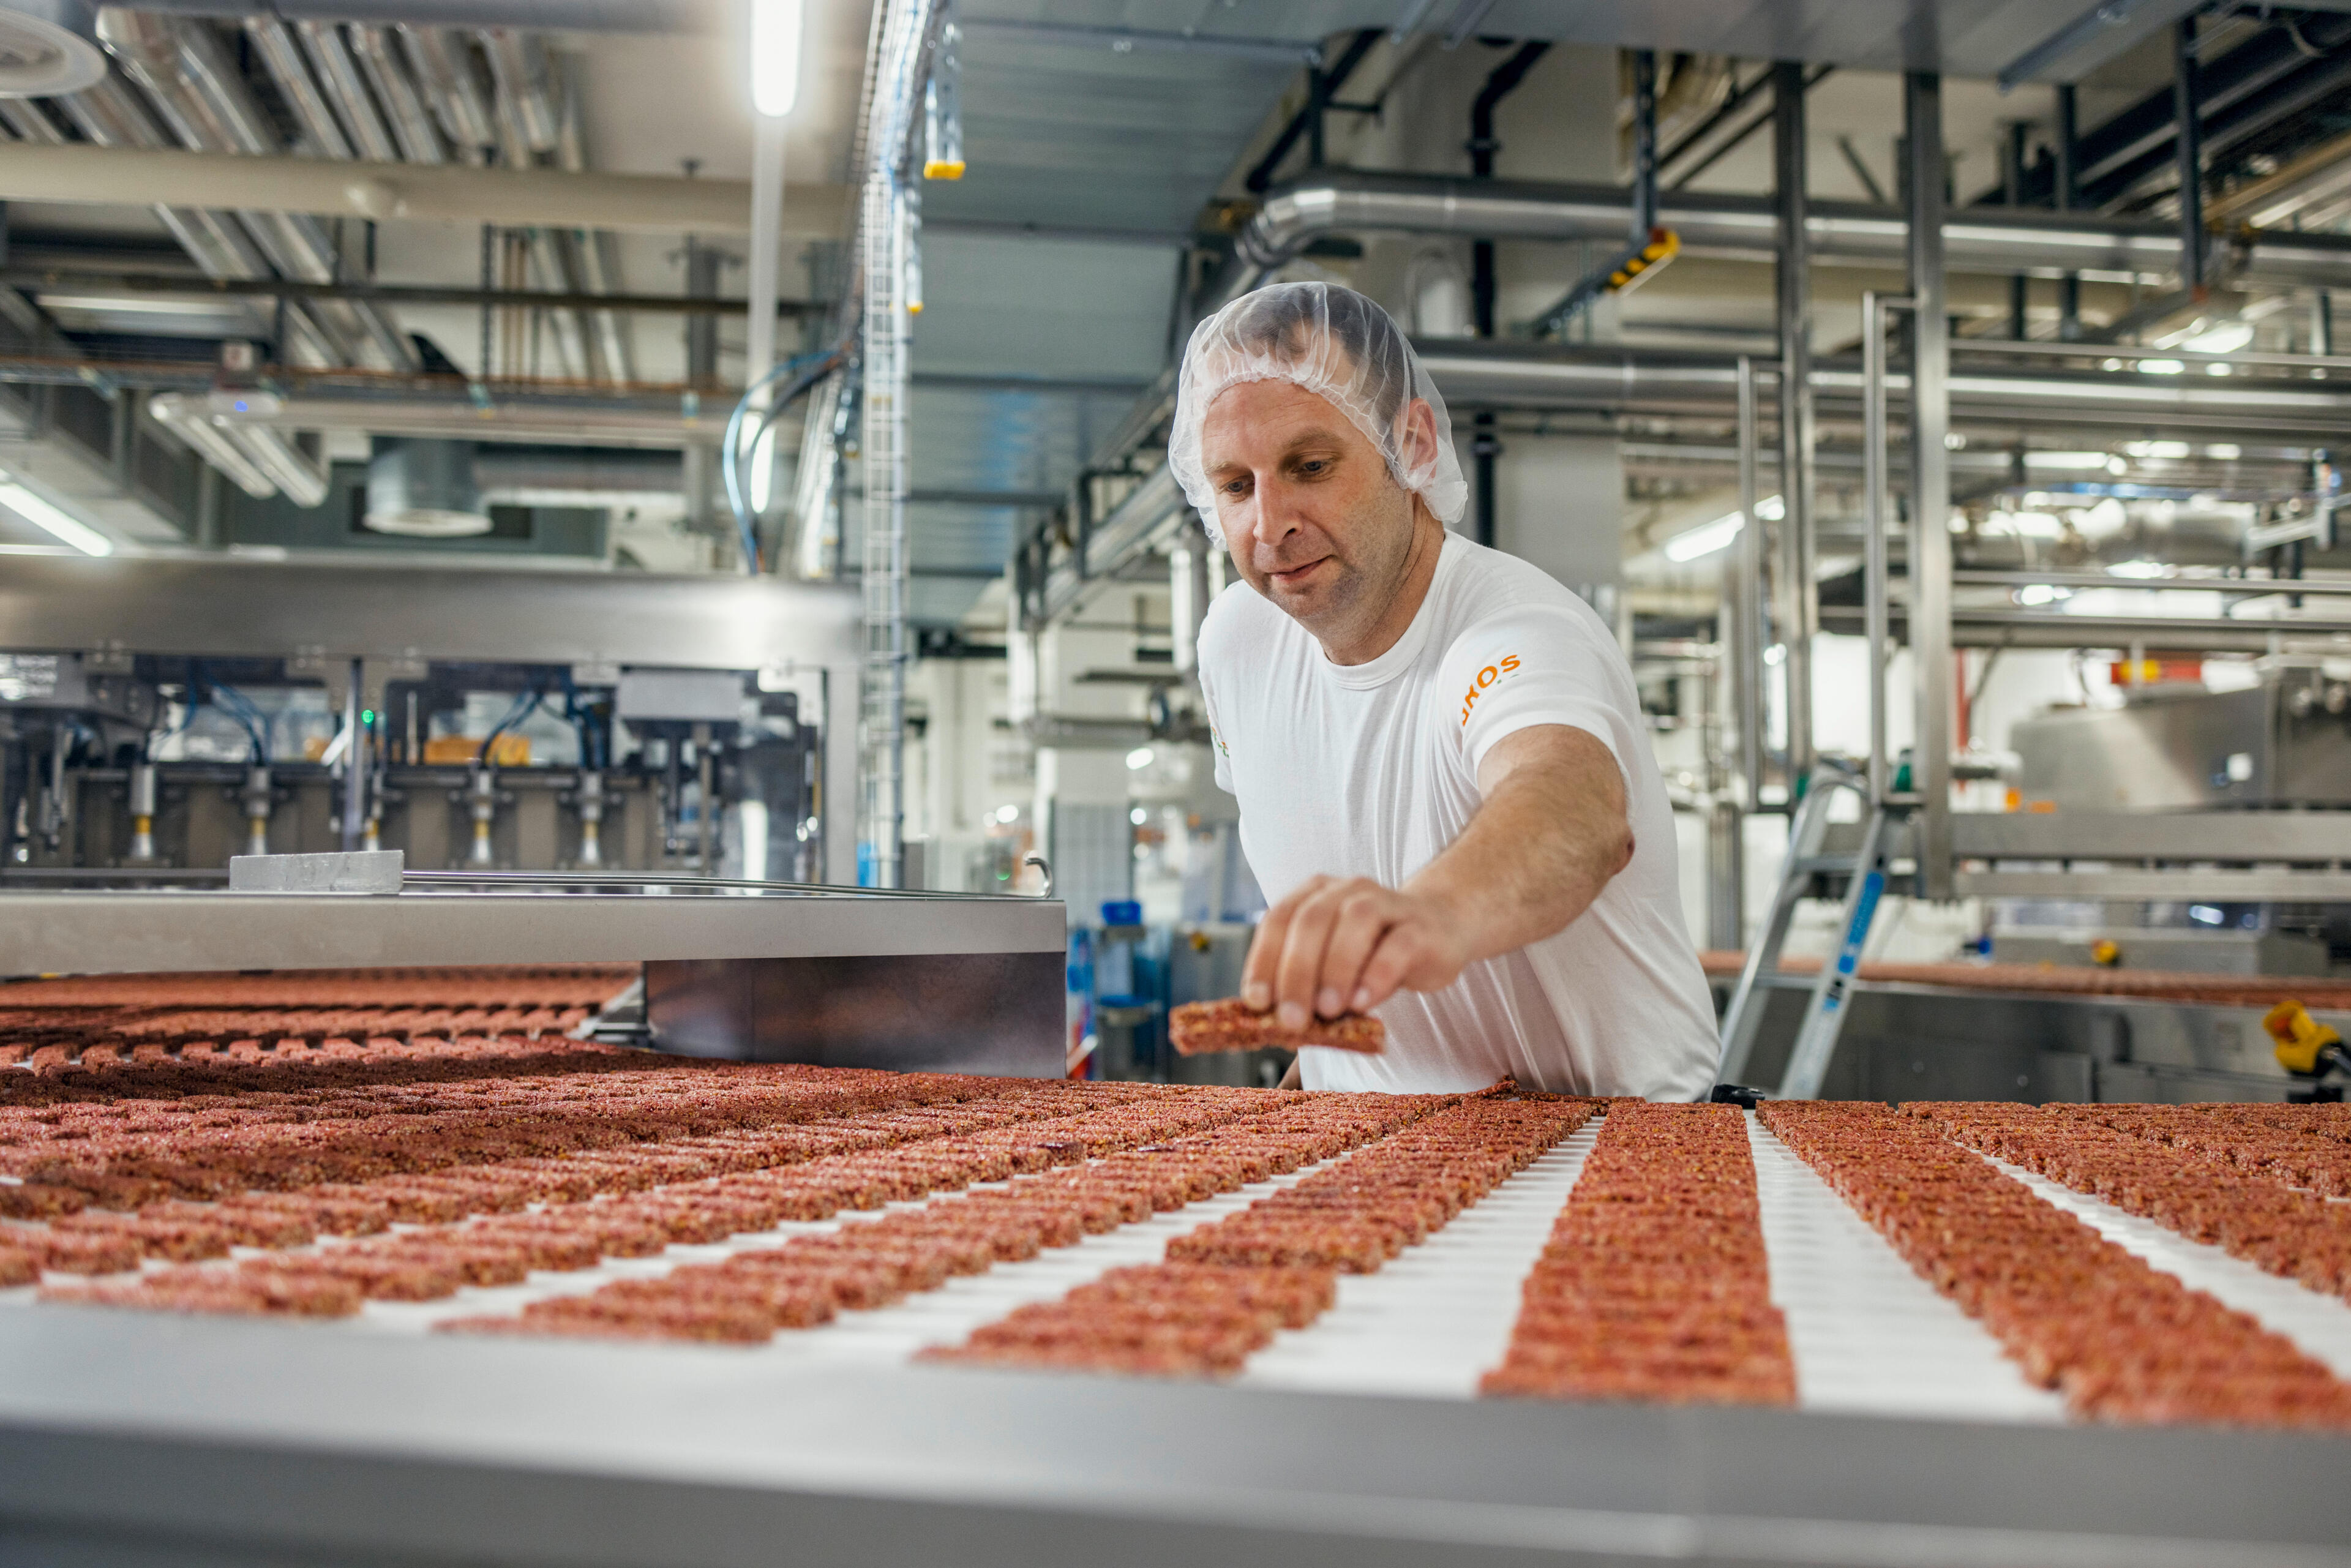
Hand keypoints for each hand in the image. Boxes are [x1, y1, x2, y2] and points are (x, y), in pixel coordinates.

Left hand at [1242, 875, 1472, 1032]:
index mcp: (1315, 895)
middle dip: (1297, 972)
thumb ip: (1309, 985)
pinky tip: (1363, 1003)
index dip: (1264, 960)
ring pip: (1356, 922)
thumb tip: (1277, 1024)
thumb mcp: (1334, 964)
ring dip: (1336, 969)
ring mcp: (1387, 902)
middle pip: (1312, 921)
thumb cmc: (1374, 951)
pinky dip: (1377, 975)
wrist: (1439, 930)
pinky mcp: (1420, 927)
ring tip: (1328, 1010)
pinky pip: (1398, 945)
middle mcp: (1347, 890)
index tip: (1256, 1002)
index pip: (1279, 920)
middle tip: (1292, 1018)